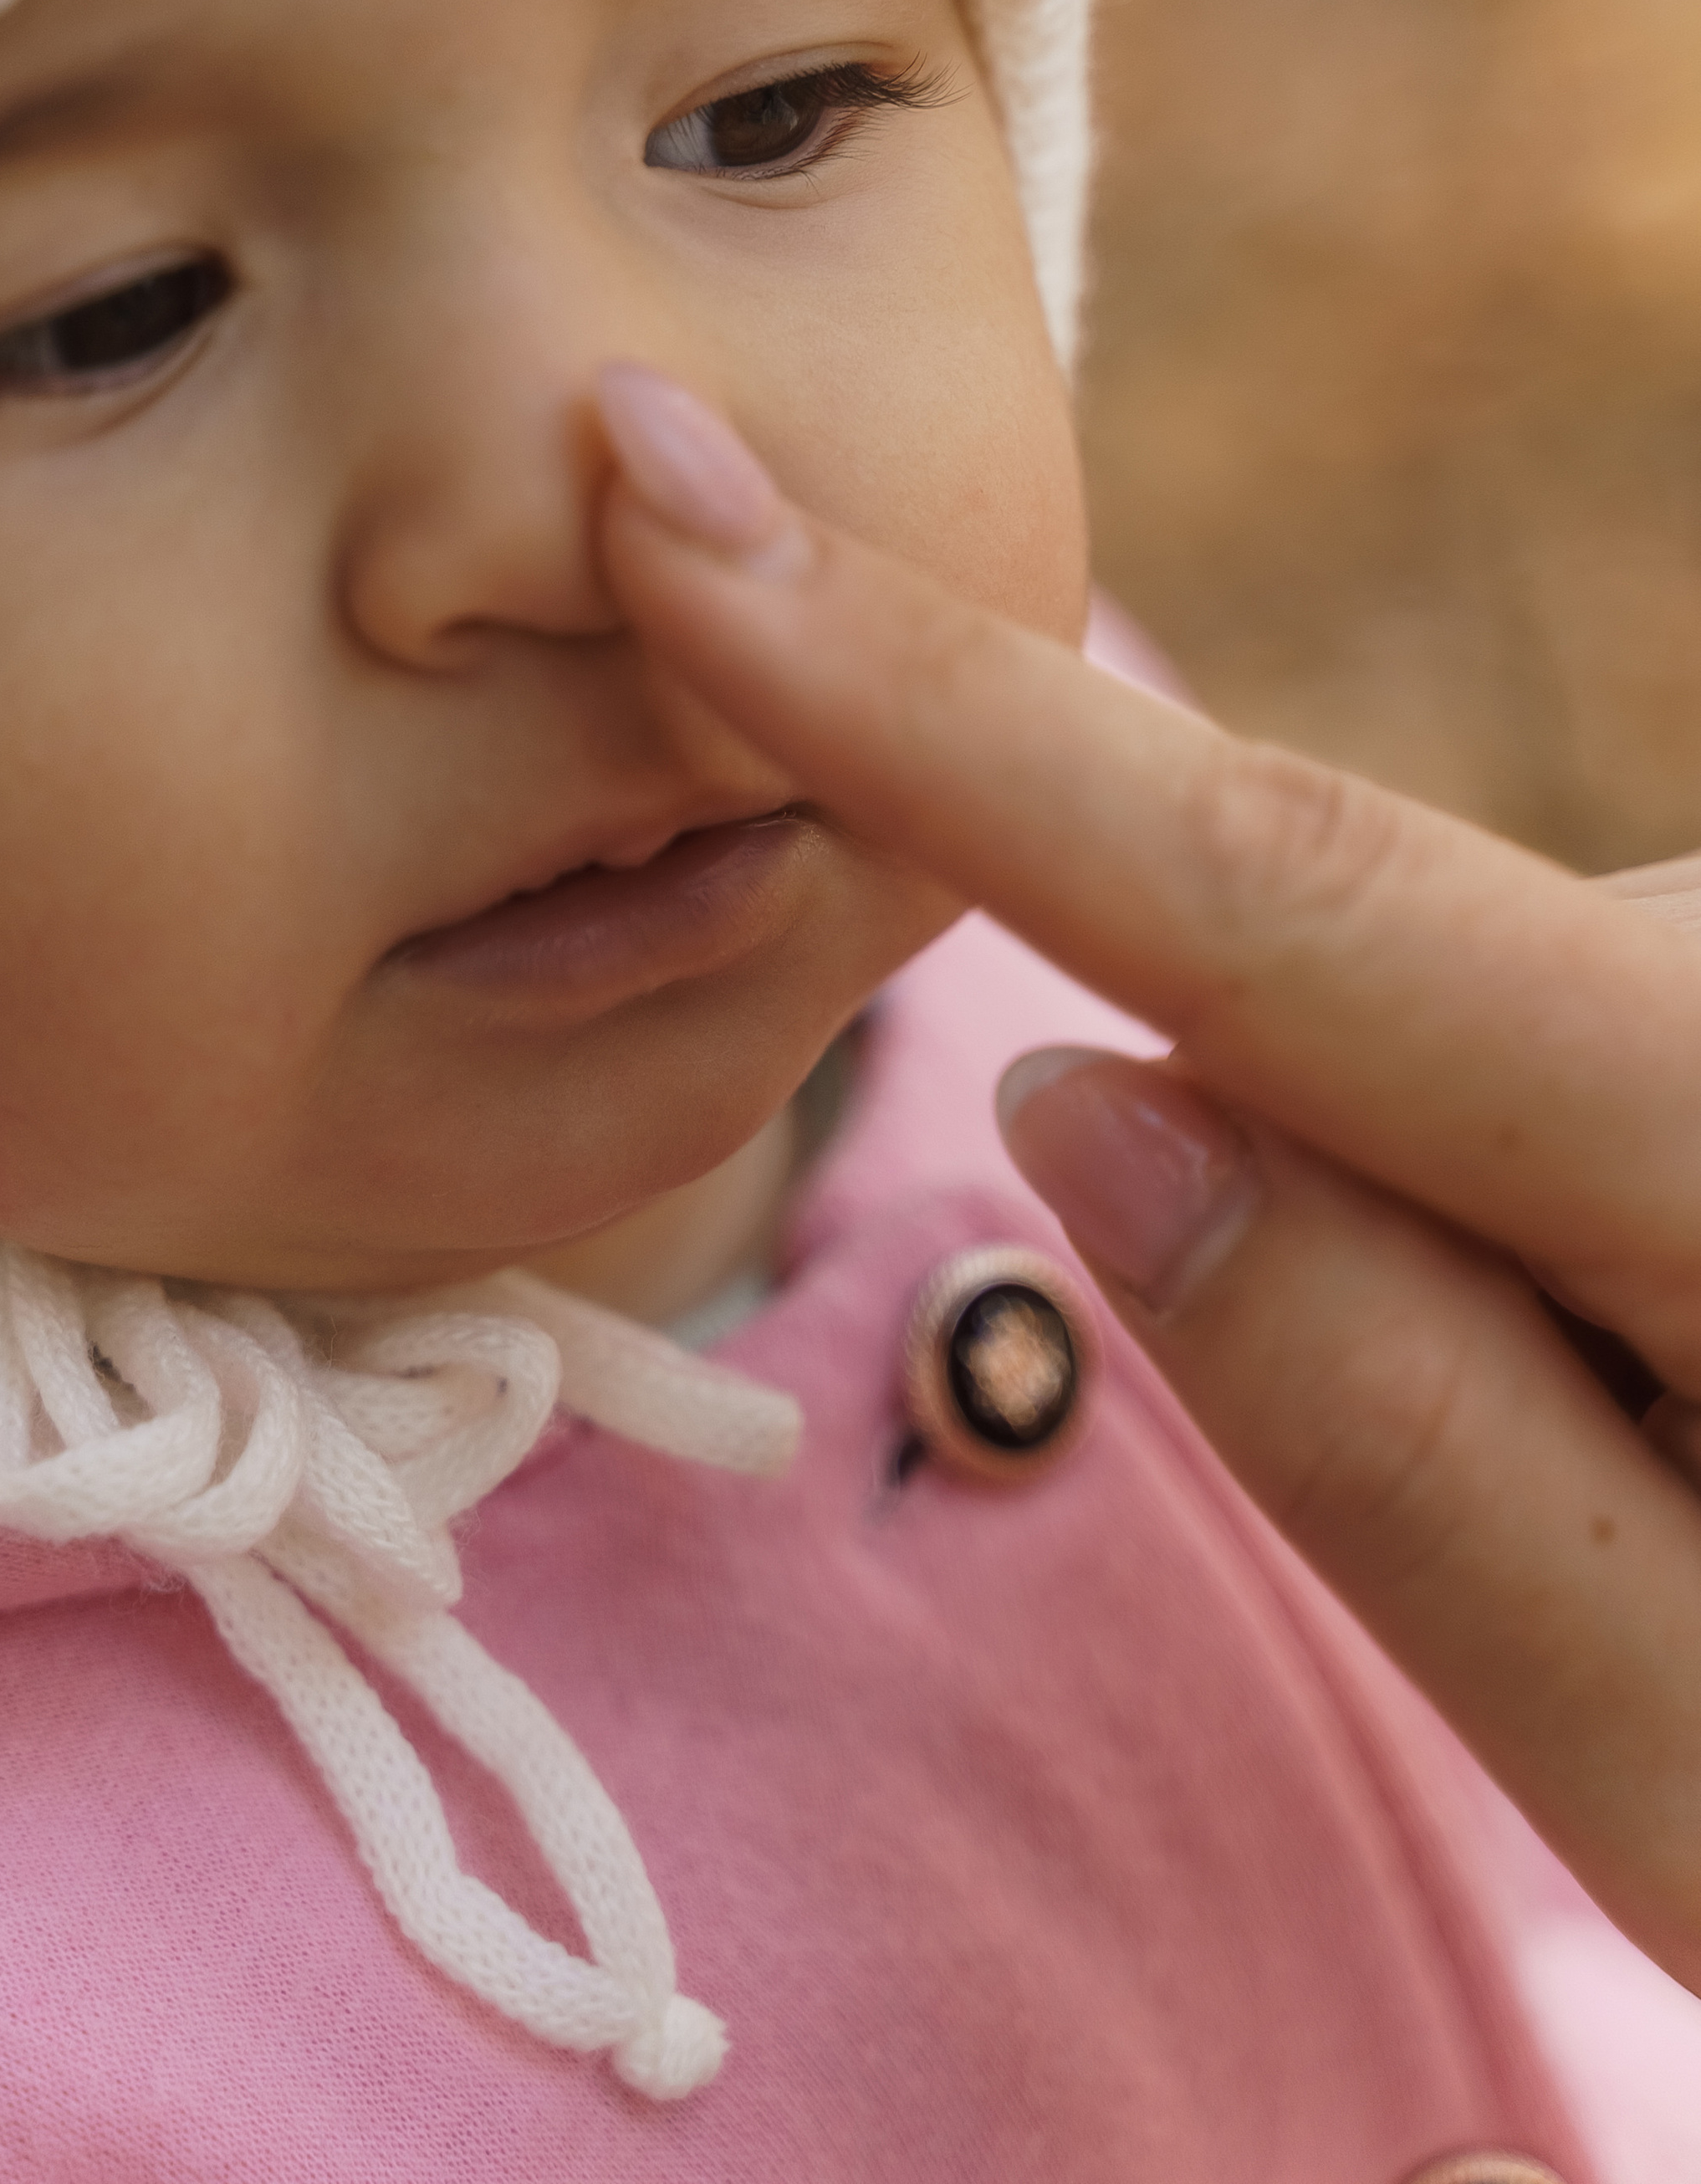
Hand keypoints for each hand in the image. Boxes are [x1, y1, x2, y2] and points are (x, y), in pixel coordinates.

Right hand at [594, 364, 1700, 1990]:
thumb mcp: (1696, 1776)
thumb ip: (1393, 1441)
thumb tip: (1089, 1096)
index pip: (1273, 901)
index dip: (934, 712)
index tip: (666, 489)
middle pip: (1371, 1013)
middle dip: (1329, 1231)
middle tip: (1599, 1561)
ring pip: (1473, 1035)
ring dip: (1486, 1249)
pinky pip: (1568, 1036)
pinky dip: (1563, 1202)